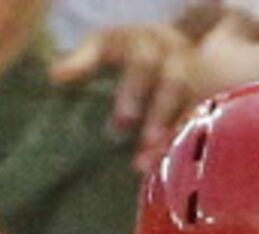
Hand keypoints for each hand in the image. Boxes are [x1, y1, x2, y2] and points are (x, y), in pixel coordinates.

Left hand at [49, 24, 199, 161]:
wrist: (165, 41)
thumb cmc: (124, 48)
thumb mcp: (101, 45)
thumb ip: (82, 61)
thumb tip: (55, 76)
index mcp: (148, 42)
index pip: (144, 63)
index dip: (134, 93)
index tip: (121, 124)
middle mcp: (176, 57)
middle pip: (175, 84)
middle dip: (160, 116)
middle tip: (144, 145)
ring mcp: (194, 77)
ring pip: (190, 105)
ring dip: (173, 134)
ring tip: (151, 164)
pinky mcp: (202, 98)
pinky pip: (199, 121)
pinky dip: (184, 143)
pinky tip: (167, 166)